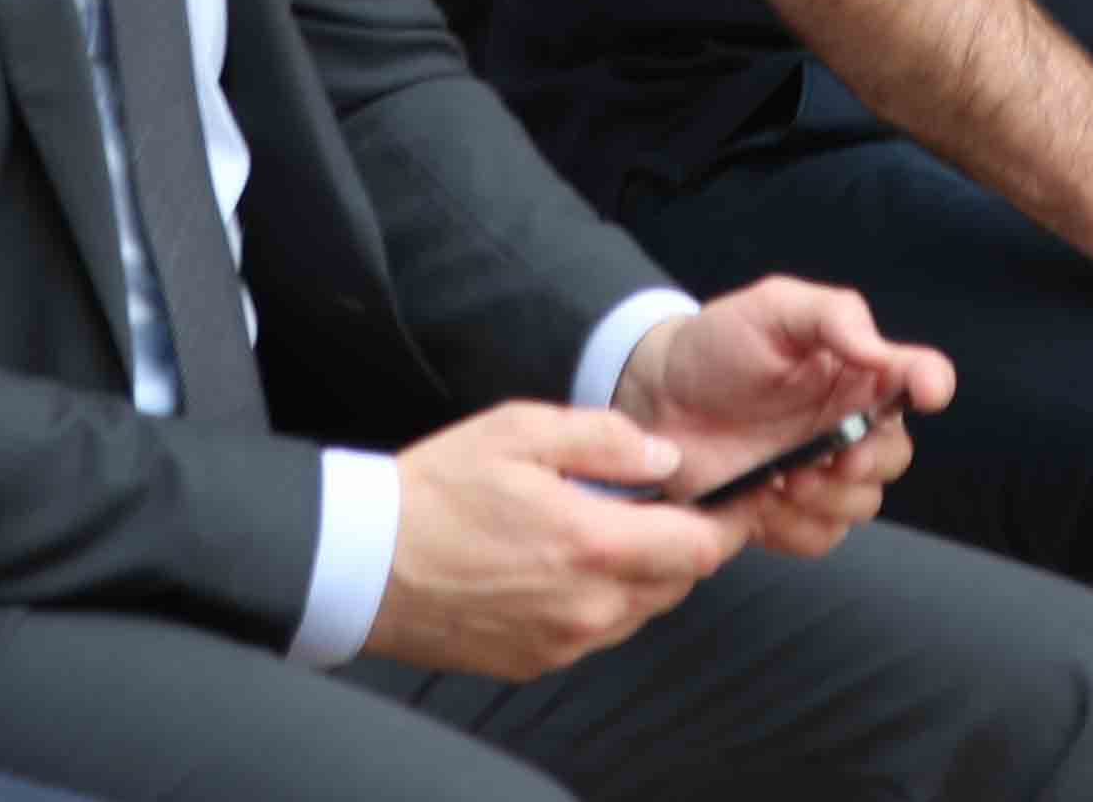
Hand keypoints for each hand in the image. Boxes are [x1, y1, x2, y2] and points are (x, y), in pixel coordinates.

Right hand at [366, 400, 740, 679]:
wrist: (361, 562)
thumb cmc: (436, 489)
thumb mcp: (519, 431)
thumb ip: (604, 439)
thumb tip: (666, 457)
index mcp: (593, 544)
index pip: (701, 547)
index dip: (726, 521)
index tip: (730, 497)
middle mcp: (589, 606)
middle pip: (678, 582)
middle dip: (682, 541)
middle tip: (658, 500)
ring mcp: (564, 642)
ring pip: (640, 610)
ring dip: (642, 571)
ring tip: (603, 526)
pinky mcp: (538, 661)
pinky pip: (597, 631)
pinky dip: (601, 599)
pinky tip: (561, 562)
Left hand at [610, 277, 945, 556]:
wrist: (654, 397)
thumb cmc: (717, 343)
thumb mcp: (773, 308)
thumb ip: (832, 316)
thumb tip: (883, 351)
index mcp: (855, 371)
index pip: (918, 377)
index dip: (932, 383)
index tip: (926, 392)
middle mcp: (848, 424)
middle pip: (896, 455)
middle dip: (870, 460)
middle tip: (829, 454)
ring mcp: (821, 472)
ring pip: (863, 503)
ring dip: (828, 496)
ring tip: (780, 475)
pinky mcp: (789, 513)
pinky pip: (820, 536)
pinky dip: (795, 525)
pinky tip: (761, 500)